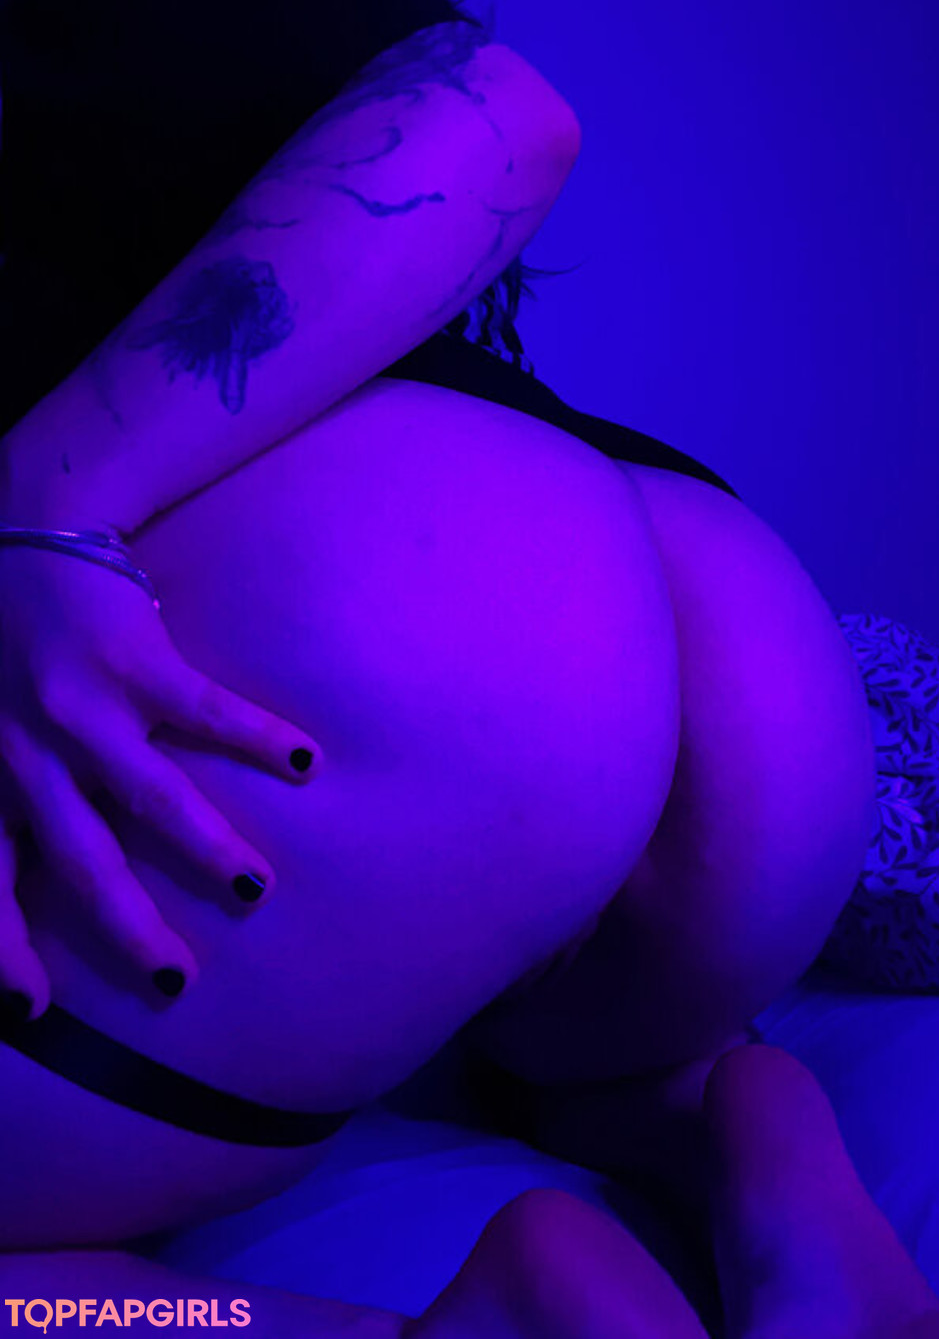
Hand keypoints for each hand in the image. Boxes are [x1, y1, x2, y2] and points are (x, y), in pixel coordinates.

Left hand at [0, 544, 321, 1015]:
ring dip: (205, 845)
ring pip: (148, 796)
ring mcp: (83, 706)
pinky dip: (258, 737)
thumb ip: (11, 783)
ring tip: (255, 886)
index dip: (4, 950)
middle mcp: (28, 751)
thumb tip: (35, 865)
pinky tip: (307, 760)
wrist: (26, 529)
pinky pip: (205, 710)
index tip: (34, 1010)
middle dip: (127, 926)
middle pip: (81, 859)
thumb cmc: (6, 631)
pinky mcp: (136, 658)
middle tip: (175, 978)